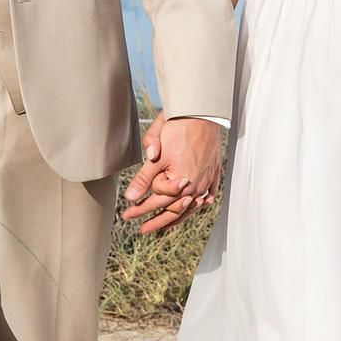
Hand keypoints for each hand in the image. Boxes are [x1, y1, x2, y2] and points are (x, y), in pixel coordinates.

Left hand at [122, 115, 221, 233]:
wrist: (201, 110)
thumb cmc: (177, 127)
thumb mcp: (156, 153)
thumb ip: (144, 177)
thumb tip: (131, 196)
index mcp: (181, 182)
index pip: (157, 202)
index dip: (140, 209)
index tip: (126, 216)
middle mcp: (196, 185)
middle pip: (174, 209)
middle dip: (156, 220)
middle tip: (142, 229)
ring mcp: (207, 179)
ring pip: (192, 206)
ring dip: (177, 216)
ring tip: (165, 225)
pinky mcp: (214, 170)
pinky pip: (209, 193)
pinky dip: (201, 203)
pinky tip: (196, 207)